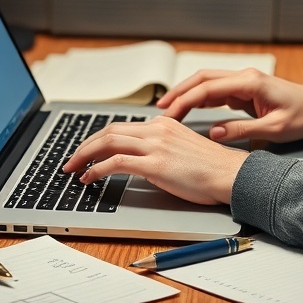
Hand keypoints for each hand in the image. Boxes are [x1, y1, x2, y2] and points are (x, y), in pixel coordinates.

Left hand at [61, 116, 248, 204]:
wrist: (231, 175)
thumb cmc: (212, 169)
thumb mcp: (182, 149)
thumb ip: (160, 149)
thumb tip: (139, 161)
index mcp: (163, 124)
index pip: (121, 127)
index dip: (98, 139)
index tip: (87, 150)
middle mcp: (157, 130)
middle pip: (109, 131)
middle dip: (85, 145)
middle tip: (71, 160)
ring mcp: (155, 145)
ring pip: (108, 143)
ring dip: (84, 156)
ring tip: (73, 169)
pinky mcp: (155, 163)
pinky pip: (116, 162)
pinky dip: (97, 169)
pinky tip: (90, 178)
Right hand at [155, 68, 302, 143]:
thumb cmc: (301, 116)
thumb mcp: (273, 129)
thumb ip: (242, 131)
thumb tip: (214, 134)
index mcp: (250, 82)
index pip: (208, 88)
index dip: (185, 100)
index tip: (169, 114)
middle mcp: (244, 77)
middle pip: (202, 79)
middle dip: (178, 92)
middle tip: (159, 108)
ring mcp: (242, 81)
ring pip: (206, 82)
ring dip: (186, 94)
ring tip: (167, 109)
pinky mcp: (243, 89)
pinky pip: (215, 90)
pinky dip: (198, 98)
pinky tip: (187, 108)